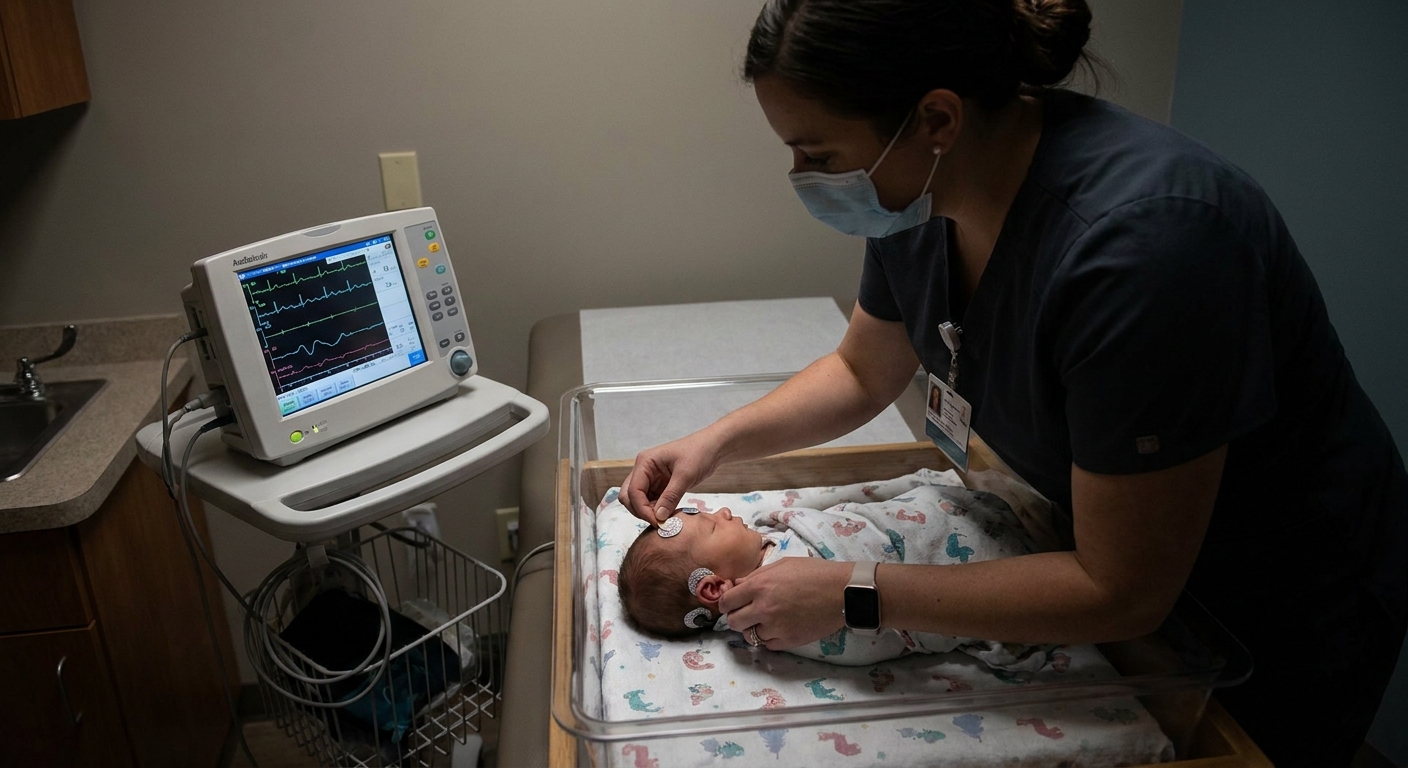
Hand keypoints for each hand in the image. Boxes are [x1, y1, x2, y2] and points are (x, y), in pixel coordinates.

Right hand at [620, 431, 724, 524]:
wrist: (713, 447)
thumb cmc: (699, 453)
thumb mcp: (685, 475)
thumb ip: (670, 496)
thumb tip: (658, 517)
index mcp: (645, 462)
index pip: (633, 491)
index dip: (642, 509)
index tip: (658, 522)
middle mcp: (643, 470)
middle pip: (629, 496)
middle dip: (640, 511)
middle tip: (659, 522)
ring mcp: (650, 478)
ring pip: (638, 501)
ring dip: (648, 512)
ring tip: (666, 519)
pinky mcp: (659, 486)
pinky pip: (651, 502)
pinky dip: (656, 510)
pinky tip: (669, 514)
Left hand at [718, 558, 851, 649]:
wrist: (843, 592)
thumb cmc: (814, 573)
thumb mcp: (782, 565)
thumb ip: (757, 576)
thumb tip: (737, 584)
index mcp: (759, 586)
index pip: (726, 601)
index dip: (726, 603)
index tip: (730, 604)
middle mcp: (763, 608)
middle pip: (733, 622)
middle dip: (736, 617)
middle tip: (745, 613)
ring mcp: (775, 627)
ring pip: (750, 636)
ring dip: (754, 629)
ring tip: (766, 620)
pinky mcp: (788, 641)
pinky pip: (768, 645)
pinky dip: (769, 638)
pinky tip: (779, 627)